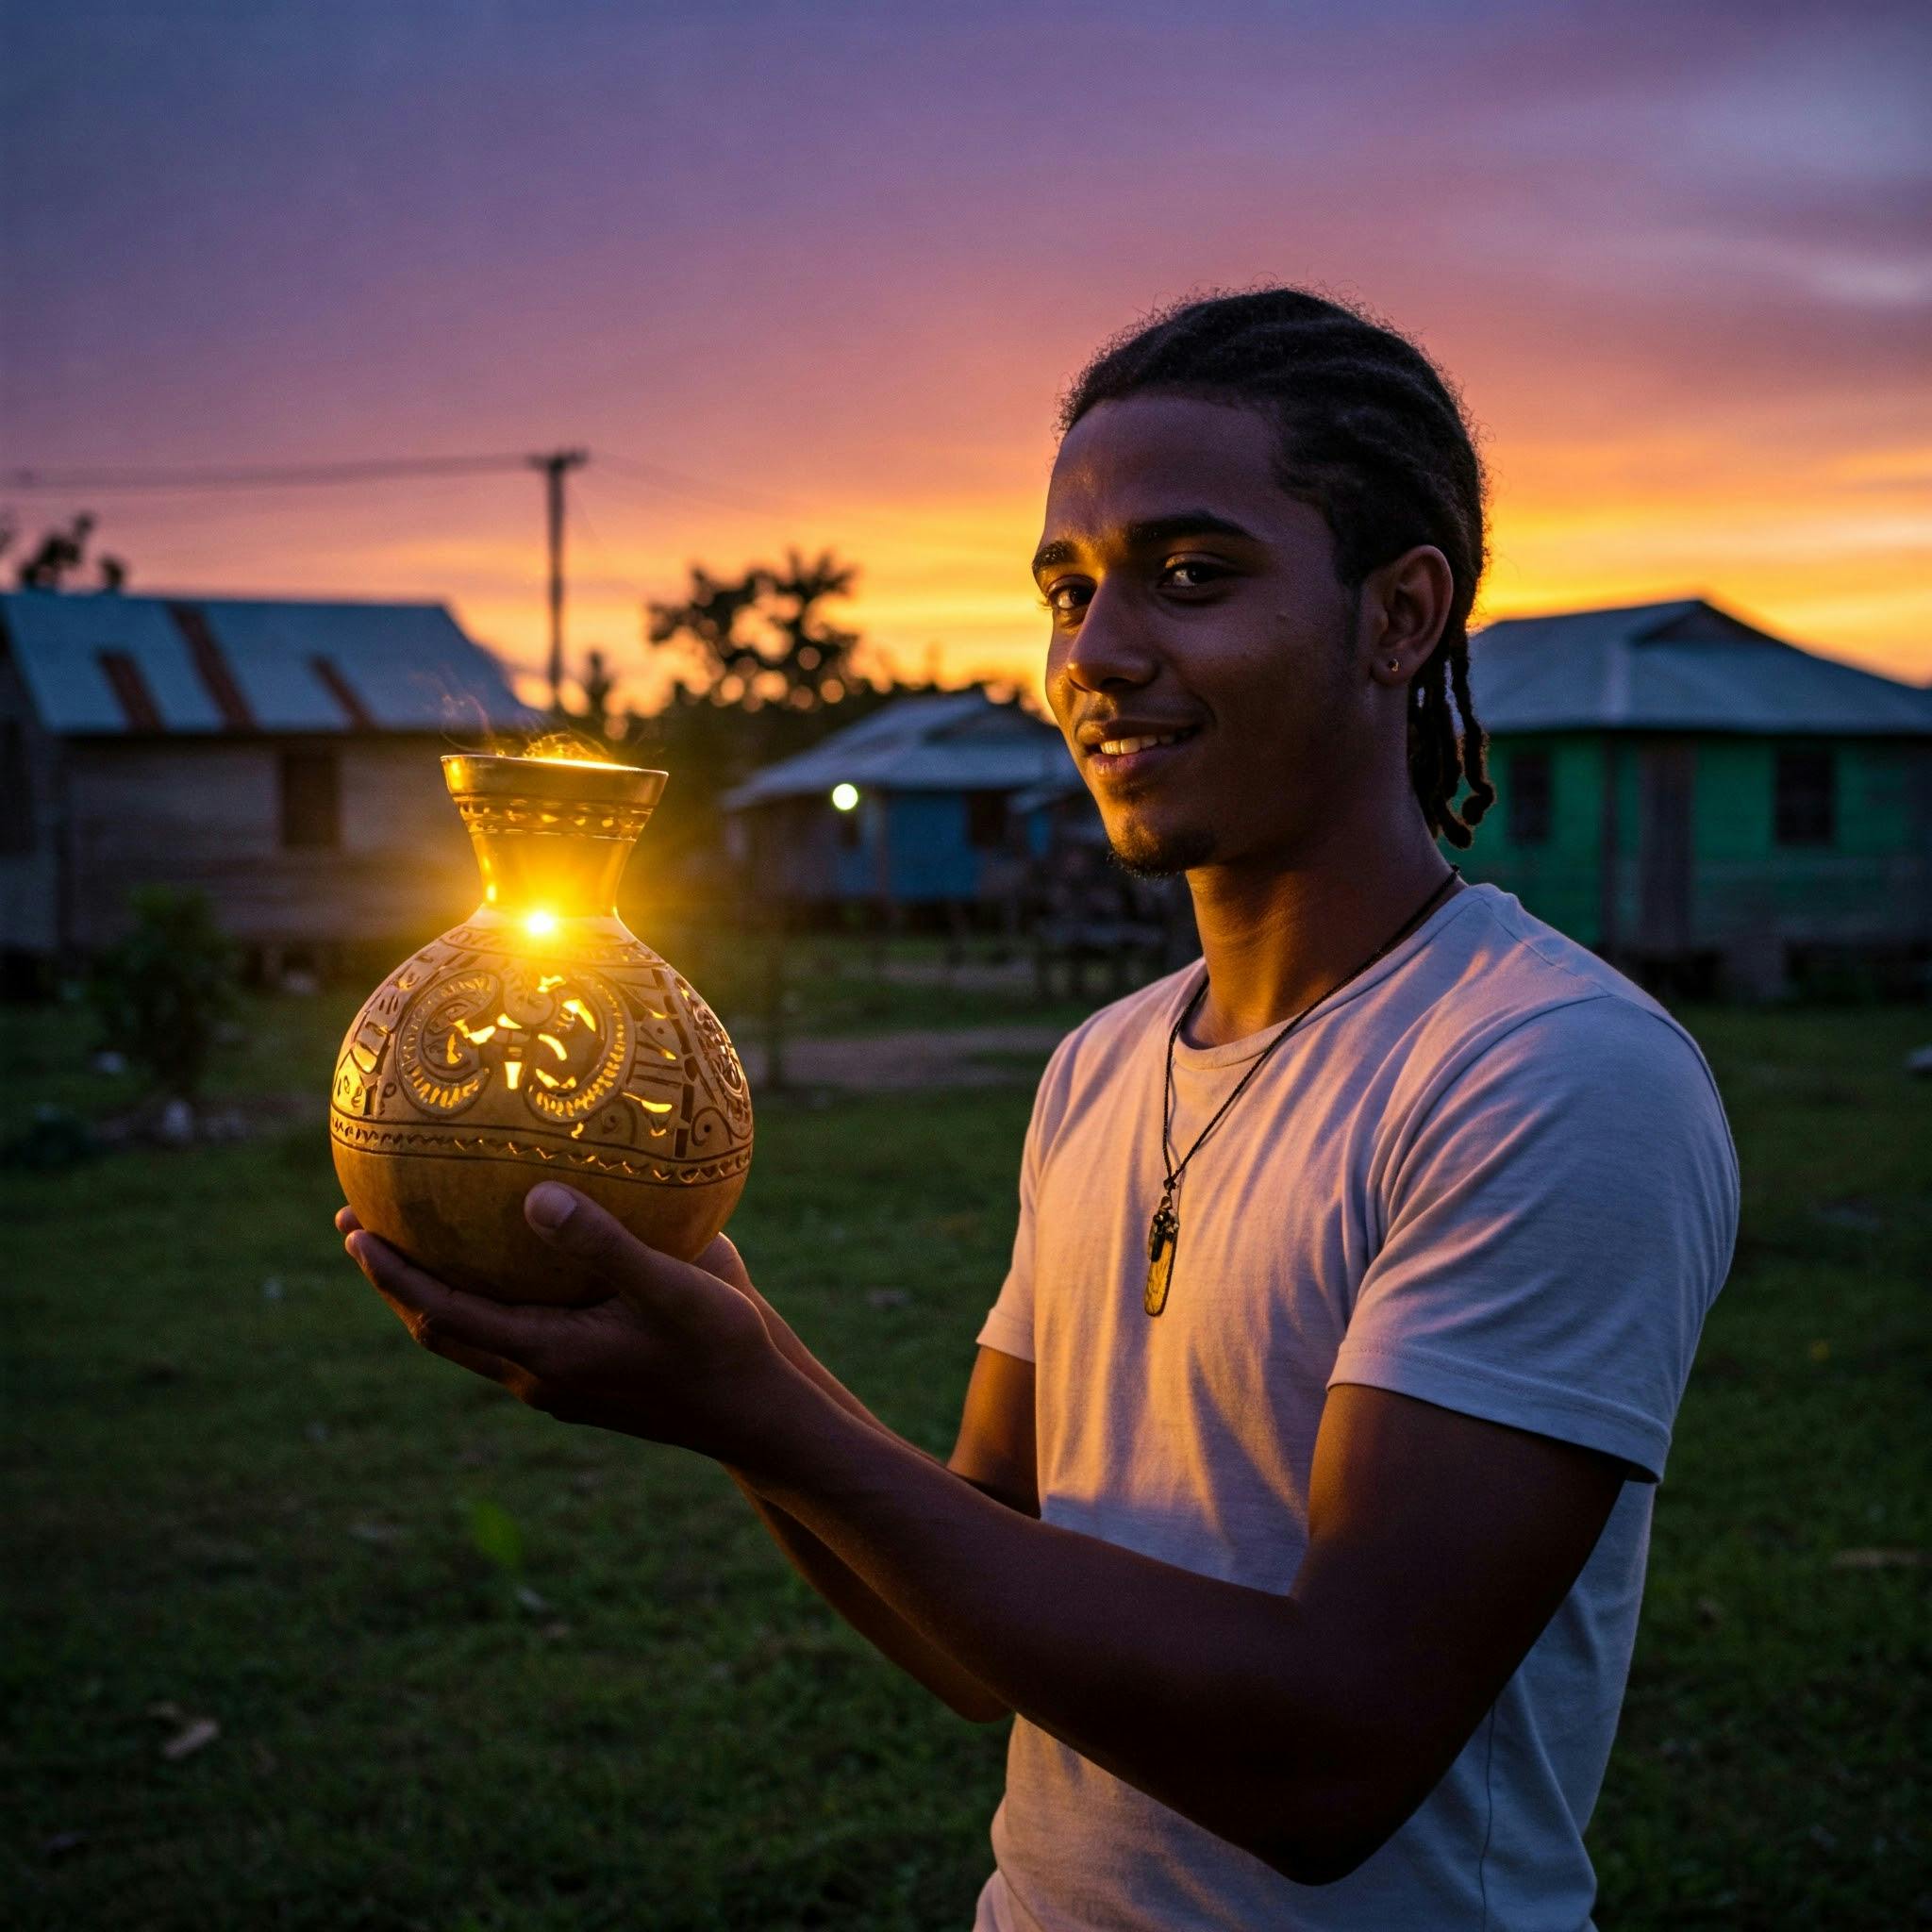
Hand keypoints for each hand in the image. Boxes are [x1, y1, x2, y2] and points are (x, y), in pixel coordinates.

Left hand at [338, 1184, 794, 1461]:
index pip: (440, 1313)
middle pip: (441, 1330)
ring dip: (435, 1295)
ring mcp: (559, 1386)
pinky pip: (513, 1337)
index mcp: (544, 1355)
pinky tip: (517, 1264)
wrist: (756, 1417)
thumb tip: (533, 1194)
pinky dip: (486, 1300)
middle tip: (358, 1228)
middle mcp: (538, 1377)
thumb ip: (601, 1241)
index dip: (391, 1275)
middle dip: (395, 1282)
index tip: (352, 1230)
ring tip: (419, 1244)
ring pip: (474, 1339)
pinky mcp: (584, 1384)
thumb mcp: (668, 1286)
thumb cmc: (719, 1348)